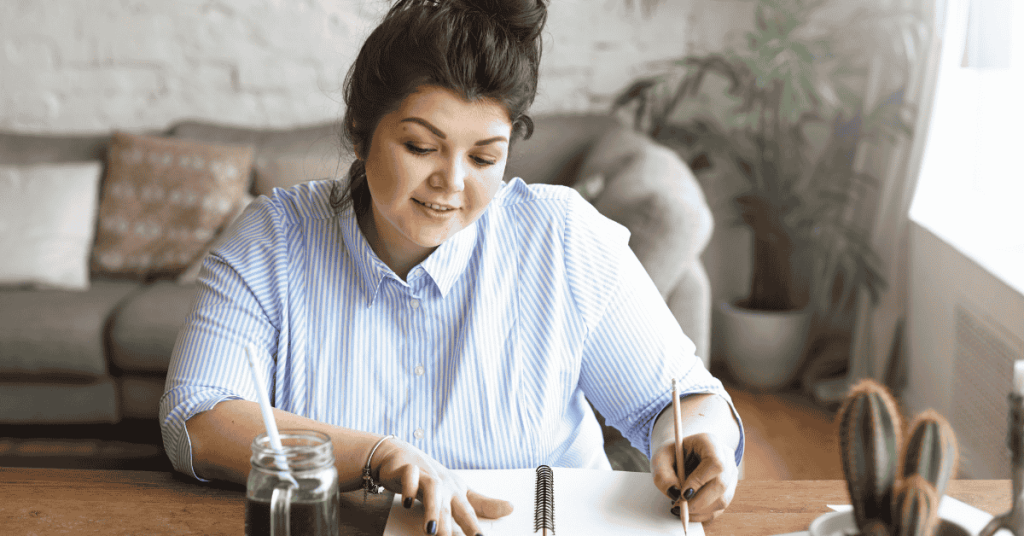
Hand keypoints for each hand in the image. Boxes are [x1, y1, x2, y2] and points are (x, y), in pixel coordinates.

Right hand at [374, 439, 513, 535]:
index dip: (475, 528)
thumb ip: (482, 504)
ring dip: (432, 510)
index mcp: (456, 491)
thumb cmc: (431, 476)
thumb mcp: (457, 490)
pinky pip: (409, 476)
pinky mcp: (406, 468)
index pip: (470, 511)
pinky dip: (409, 488)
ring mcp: (425, 474)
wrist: (399, 454)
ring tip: (431, 530)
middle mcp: (443, 484)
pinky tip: (408, 502)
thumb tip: (511, 508)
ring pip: (432, 490)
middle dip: (453, 525)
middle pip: (450, 505)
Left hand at [650, 432, 737, 522]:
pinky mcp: (729, 490)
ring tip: (680, 506)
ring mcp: (731, 475)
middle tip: (678, 506)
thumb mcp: (660, 459)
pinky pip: (720, 508)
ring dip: (699, 510)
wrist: (682, 455)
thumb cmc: (672, 454)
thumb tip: (674, 493)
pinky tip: (688, 510)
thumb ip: (662, 474)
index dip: (700, 481)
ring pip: (723, 500)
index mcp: (710, 442)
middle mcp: (726, 457)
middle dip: (698, 501)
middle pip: (721, 484)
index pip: (715, 463)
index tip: (683, 493)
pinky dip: (702, 514)